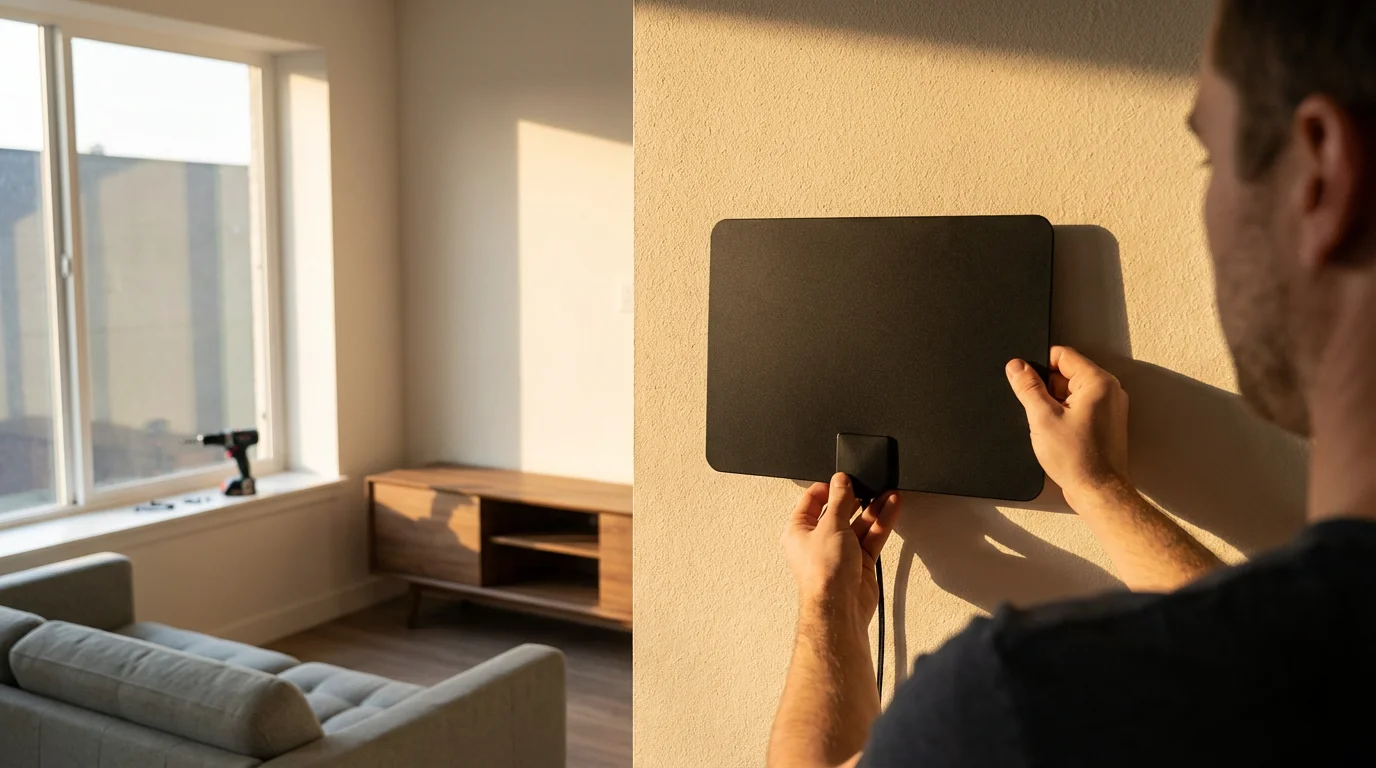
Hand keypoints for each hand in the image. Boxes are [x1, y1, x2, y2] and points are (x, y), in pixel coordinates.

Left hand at [782, 473, 900, 622]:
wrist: (839, 606)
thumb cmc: (823, 574)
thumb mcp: (830, 526)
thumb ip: (839, 501)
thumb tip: (840, 481)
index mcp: (799, 531)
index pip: (812, 501)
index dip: (828, 488)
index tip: (844, 479)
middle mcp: (818, 541)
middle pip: (838, 511)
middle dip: (855, 498)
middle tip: (868, 484)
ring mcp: (840, 552)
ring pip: (858, 524)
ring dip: (873, 508)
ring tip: (888, 493)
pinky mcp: (859, 562)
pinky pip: (871, 537)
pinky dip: (881, 523)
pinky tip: (891, 507)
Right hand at [1005, 346, 1131, 506]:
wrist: (1098, 492)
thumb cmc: (1078, 459)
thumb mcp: (1042, 417)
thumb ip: (1027, 387)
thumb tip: (1016, 366)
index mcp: (1097, 382)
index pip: (1062, 355)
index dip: (1039, 366)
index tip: (1027, 382)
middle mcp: (1109, 391)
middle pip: (1067, 373)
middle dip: (1047, 389)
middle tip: (1042, 412)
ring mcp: (1110, 407)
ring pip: (1072, 392)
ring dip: (1056, 404)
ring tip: (1053, 427)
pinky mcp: (1106, 422)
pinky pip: (1080, 407)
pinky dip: (1065, 415)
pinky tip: (1060, 434)